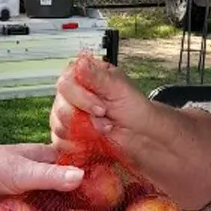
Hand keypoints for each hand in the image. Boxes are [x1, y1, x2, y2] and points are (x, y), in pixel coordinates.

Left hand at [0, 143, 83, 206]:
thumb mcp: (23, 173)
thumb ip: (51, 177)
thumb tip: (82, 177)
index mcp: (40, 155)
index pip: (71, 161)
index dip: (88, 172)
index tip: (107, 188)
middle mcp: (33, 168)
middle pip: (60, 182)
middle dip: (75, 195)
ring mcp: (22, 185)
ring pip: (46, 197)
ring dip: (57, 208)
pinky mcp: (10, 200)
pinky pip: (31, 209)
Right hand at [49, 58, 210, 210]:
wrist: (152, 143)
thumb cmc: (144, 116)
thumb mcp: (124, 93)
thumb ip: (101, 79)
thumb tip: (81, 63)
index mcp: (89, 78)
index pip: (65, 82)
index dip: (80, 97)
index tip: (101, 108)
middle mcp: (78, 96)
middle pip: (59, 106)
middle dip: (82, 119)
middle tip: (106, 123)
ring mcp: (76, 118)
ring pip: (58, 126)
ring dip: (80, 134)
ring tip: (104, 133)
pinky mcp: (76, 139)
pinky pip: (61, 144)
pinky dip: (75, 148)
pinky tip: (92, 147)